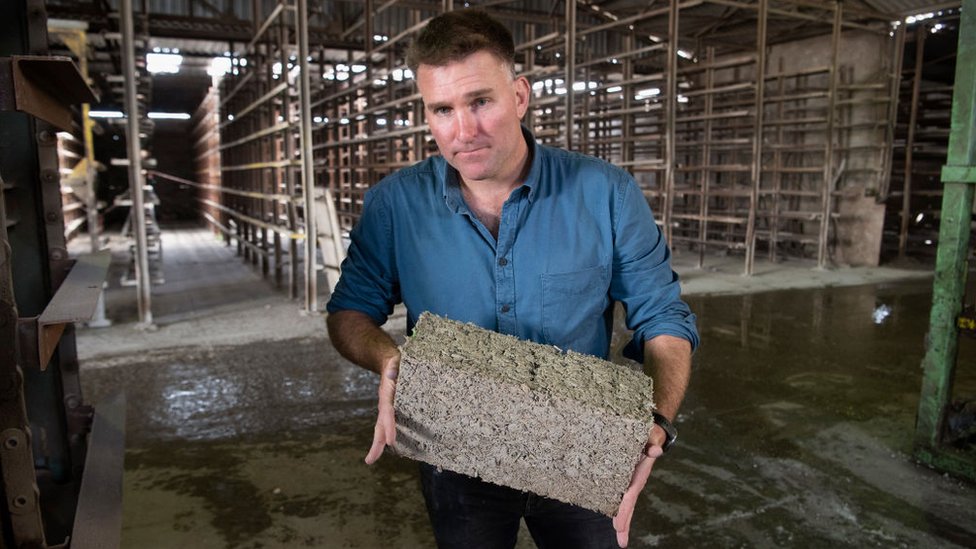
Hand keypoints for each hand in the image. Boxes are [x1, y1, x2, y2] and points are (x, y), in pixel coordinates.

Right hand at [365, 353, 399, 463]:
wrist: (391, 360)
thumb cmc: (396, 363)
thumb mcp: (396, 363)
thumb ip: (394, 368)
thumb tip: (392, 372)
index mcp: (387, 394)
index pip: (387, 414)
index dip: (388, 427)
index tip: (390, 442)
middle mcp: (386, 403)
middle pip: (379, 425)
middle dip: (376, 442)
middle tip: (369, 460)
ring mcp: (389, 406)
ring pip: (382, 426)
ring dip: (379, 442)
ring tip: (371, 458)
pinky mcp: (394, 407)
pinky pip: (390, 423)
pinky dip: (388, 434)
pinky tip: (389, 445)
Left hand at [612, 427, 665, 547]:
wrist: (652, 430)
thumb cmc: (650, 433)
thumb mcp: (651, 436)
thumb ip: (652, 443)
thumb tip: (654, 451)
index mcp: (639, 473)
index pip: (630, 495)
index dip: (624, 510)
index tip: (618, 525)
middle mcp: (634, 479)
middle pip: (628, 504)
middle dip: (624, 521)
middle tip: (621, 539)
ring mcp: (629, 478)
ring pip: (624, 500)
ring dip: (621, 516)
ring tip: (619, 534)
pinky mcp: (624, 474)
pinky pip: (619, 490)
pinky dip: (616, 502)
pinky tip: (610, 511)